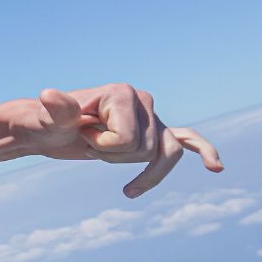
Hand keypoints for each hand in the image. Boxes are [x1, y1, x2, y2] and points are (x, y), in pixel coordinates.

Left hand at [15, 85, 224, 196]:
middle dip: (113, 156)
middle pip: (145, 150)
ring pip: (164, 155)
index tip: (81, 133)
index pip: (129, 139)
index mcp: (123, 93)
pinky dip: (203, 151)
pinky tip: (216, 167)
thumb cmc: (46, 123)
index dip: (103, 147)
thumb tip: (49, 96)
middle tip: (87, 141)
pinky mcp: (152, 131)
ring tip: (103, 154)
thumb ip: (55, 110)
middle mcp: (143, 100)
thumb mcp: (47, 120)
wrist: (47, 129)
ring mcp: (151, 116)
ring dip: (132, 166)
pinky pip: (186, 141)